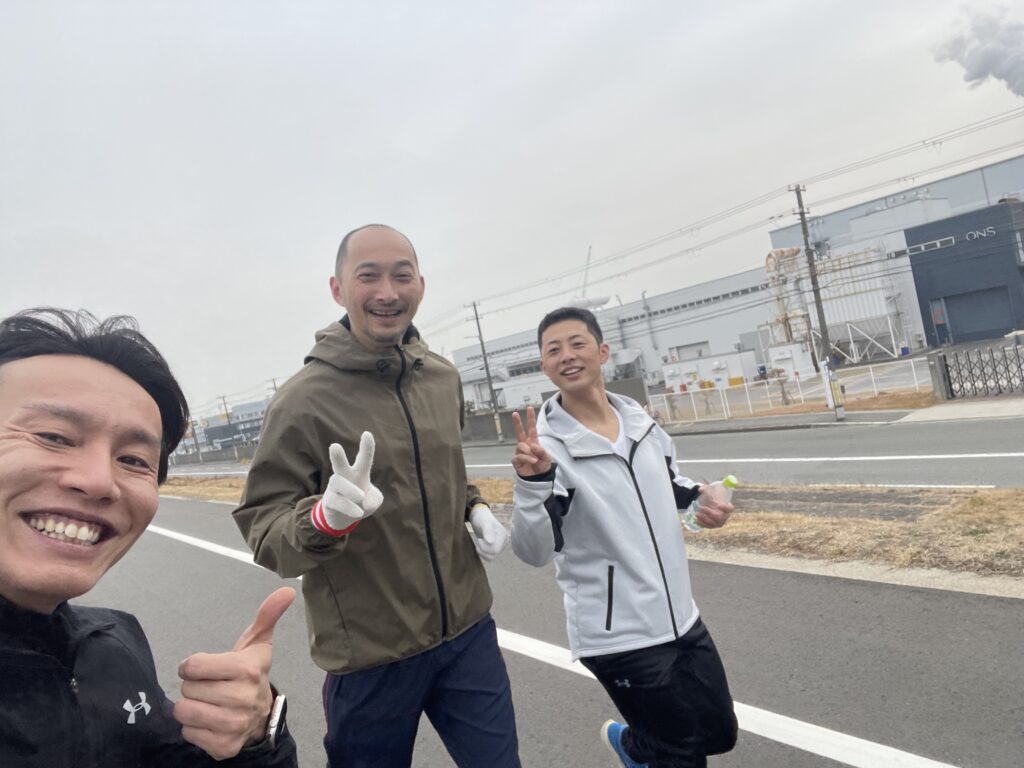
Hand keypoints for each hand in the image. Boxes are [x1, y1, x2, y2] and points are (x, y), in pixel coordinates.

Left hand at [175, 587, 295, 758]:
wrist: (262, 715)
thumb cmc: (251, 674)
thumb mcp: (257, 644)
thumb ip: (266, 616)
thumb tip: (286, 591)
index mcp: (248, 670)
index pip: (192, 666)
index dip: (193, 666)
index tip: (205, 668)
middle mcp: (243, 699)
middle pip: (187, 690)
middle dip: (194, 686)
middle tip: (211, 686)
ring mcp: (234, 725)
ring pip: (184, 712)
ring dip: (191, 707)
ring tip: (207, 702)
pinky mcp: (224, 747)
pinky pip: (188, 734)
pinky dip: (194, 727)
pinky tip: (210, 720)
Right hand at [322, 432, 384, 528]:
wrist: (343, 518)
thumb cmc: (362, 502)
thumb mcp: (374, 500)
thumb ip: (374, 499)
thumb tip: (364, 502)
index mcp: (359, 473)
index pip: (363, 458)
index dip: (366, 447)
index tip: (367, 434)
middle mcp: (345, 477)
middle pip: (339, 465)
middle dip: (337, 456)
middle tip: (334, 446)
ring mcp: (335, 489)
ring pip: (337, 483)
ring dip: (349, 489)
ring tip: (360, 496)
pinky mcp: (329, 502)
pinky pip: (337, 502)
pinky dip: (349, 507)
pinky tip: (359, 513)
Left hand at [469, 504, 508, 561]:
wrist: (481, 518)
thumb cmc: (482, 519)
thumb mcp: (484, 523)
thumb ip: (488, 531)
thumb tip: (491, 542)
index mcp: (503, 535)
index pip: (495, 549)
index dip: (484, 547)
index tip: (479, 539)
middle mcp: (504, 541)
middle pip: (494, 554)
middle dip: (483, 549)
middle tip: (478, 540)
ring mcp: (501, 546)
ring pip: (491, 557)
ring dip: (482, 552)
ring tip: (479, 542)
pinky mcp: (496, 548)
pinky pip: (490, 557)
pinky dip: (483, 553)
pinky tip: (480, 546)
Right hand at [512, 407, 551, 476]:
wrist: (538, 478)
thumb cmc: (542, 466)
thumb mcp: (547, 458)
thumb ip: (542, 451)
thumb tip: (533, 446)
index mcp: (533, 442)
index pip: (532, 428)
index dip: (530, 418)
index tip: (529, 408)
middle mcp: (525, 445)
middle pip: (520, 432)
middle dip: (517, 422)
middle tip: (514, 413)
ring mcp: (520, 452)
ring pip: (521, 446)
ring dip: (529, 452)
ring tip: (535, 459)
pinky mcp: (516, 460)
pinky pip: (519, 456)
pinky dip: (527, 458)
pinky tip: (532, 461)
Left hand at [693, 486, 733, 528]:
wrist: (710, 505)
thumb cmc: (712, 498)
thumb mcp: (710, 492)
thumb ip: (706, 489)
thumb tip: (701, 489)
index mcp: (727, 507)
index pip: (730, 508)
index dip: (725, 507)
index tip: (717, 504)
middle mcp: (725, 516)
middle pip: (719, 517)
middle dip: (709, 513)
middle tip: (701, 507)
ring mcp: (720, 522)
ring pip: (713, 523)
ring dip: (704, 519)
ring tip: (696, 513)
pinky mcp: (713, 526)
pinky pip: (708, 526)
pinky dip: (702, 523)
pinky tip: (696, 520)